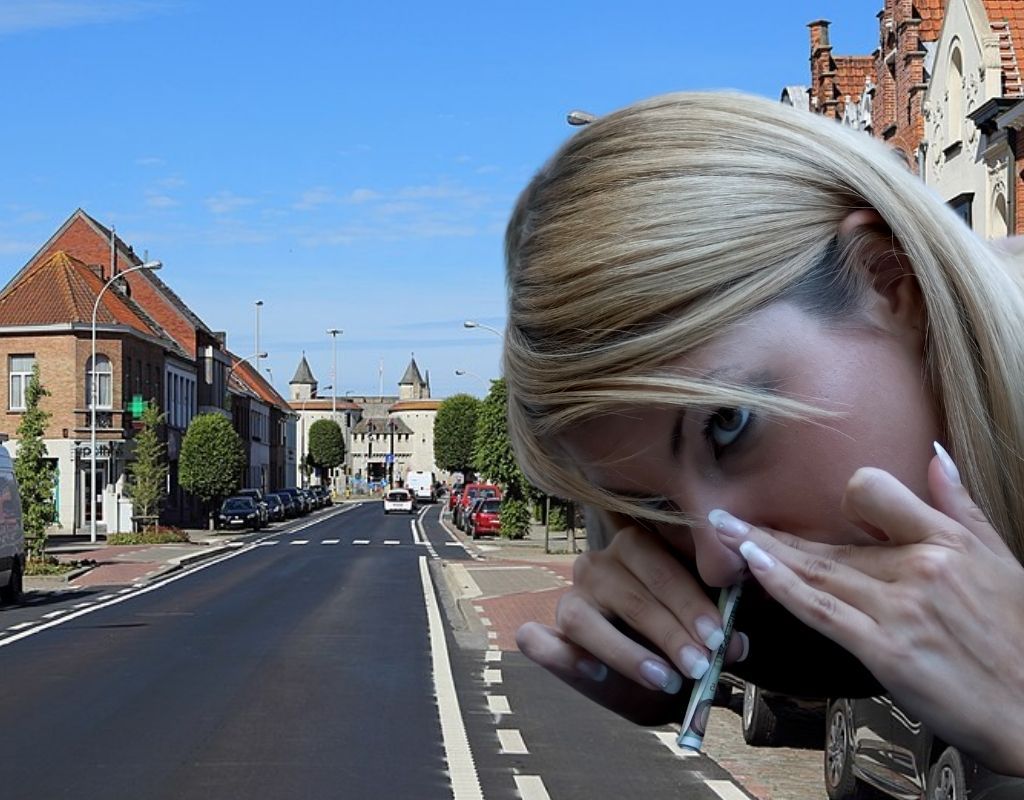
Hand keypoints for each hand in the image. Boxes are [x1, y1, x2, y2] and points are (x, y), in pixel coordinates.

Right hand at [516, 509, 746, 724]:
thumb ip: (717, 630)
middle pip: (629, 594)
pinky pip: (541, 643)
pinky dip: (562, 657)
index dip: (691, 603)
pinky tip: (595, 673)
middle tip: (699, 665)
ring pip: (584, 618)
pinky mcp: (550, 632)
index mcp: (637, 547)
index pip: (662, 568)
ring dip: (626, 652)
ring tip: (664, 679)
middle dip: (669, 631)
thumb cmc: (677, 636)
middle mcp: (597, 565)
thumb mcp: (701, 628)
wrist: (650, 674)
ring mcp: (570, 597)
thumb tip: (737, 643)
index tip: (718, 636)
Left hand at [711, 446, 1023, 775]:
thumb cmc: (1020, 639)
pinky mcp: (885, 650)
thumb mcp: (1002, 561)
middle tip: (721, 513)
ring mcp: (899, 608)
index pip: (873, 491)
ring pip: (815, 569)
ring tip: (721, 532)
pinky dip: (782, 586)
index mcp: (945, 540)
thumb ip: (961, 506)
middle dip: (770, 528)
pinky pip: (821, 610)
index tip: (817, 512)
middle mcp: (919, 566)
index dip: (844, 497)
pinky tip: (752, 566)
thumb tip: (935, 453)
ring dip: (761, 549)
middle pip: (829, 539)